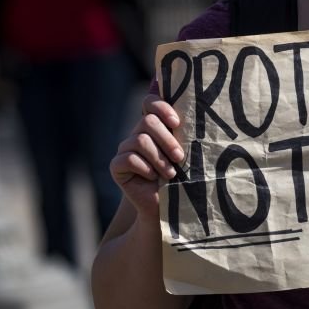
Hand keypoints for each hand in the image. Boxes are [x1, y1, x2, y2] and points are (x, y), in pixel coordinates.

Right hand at [110, 94, 183, 218]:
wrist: (171, 206)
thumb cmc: (184, 176)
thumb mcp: (187, 151)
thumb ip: (184, 131)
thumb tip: (192, 108)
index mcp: (155, 126)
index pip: (150, 102)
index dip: (161, 107)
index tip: (177, 123)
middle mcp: (138, 133)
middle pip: (148, 121)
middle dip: (167, 140)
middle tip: (180, 157)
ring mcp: (125, 149)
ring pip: (140, 140)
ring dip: (159, 158)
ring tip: (170, 173)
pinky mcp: (117, 166)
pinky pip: (129, 159)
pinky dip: (146, 169)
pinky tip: (153, 178)